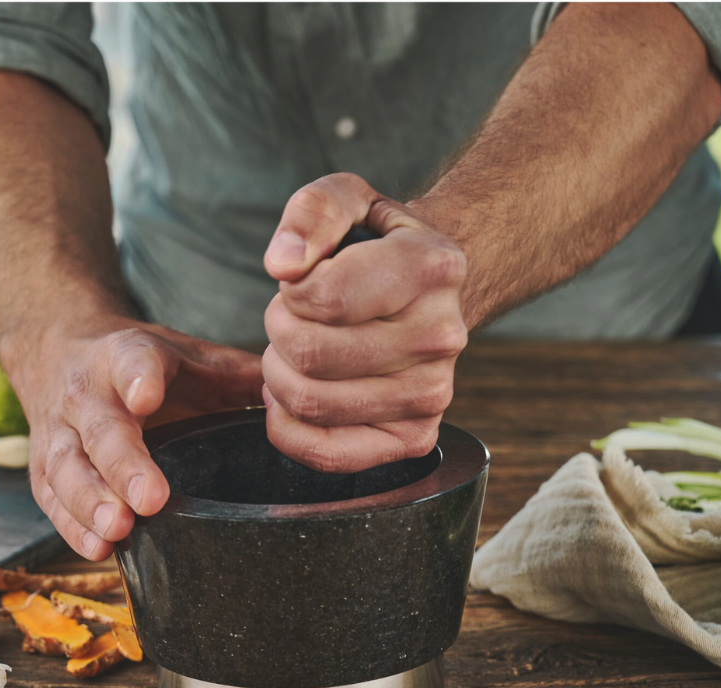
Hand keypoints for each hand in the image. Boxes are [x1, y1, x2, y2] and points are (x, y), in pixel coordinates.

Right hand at [4, 317, 262, 559]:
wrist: (56, 349)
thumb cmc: (137, 364)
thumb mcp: (185, 354)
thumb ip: (236, 374)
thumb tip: (292, 397)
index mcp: (125, 356)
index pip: (132, 362)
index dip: (138, 377)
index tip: (145, 395)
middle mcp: (86, 394)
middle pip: (101, 430)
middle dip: (123, 466)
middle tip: (149, 500)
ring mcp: (59, 433)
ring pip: (67, 470)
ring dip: (91, 504)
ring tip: (118, 531)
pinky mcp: (44, 469)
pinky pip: (53, 501)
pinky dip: (72, 527)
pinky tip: (98, 549)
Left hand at [262, 173, 466, 471]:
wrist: (430, 294)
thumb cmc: (378, 247)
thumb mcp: (349, 199)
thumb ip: (312, 212)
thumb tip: (283, 265)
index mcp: (433, 268)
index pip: (324, 298)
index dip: (290, 292)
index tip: (302, 282)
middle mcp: (442, 336)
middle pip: (309, 354)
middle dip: (278, 331)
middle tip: (290, 318)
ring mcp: (434, 394)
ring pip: (312, 403)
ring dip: (278, 376)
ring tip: (294, 352)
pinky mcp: (416, 437)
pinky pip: (329, 454)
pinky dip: (289, 428)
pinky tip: (294, 395)